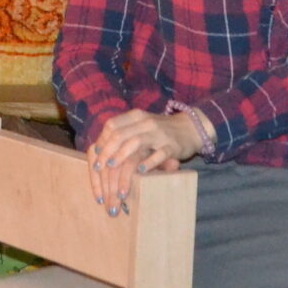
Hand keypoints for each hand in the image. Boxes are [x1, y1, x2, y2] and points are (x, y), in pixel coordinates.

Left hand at [86, 110, 202, 214]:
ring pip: (136, 142)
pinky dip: (149, 162)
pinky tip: (140, 171)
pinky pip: (159, 154)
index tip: (95, 156)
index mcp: (135, 116)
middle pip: (120, 134)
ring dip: (121, 156)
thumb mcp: (141, 127)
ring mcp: (160, 133)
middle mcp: (146, 122)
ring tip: (112, 168)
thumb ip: (123, 134)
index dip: (102, 140)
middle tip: (99, 168)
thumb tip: (99, 150)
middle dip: (106, 152)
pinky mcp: (173, 146)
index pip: (112, 125)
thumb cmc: (160, 131)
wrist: (191, 128)